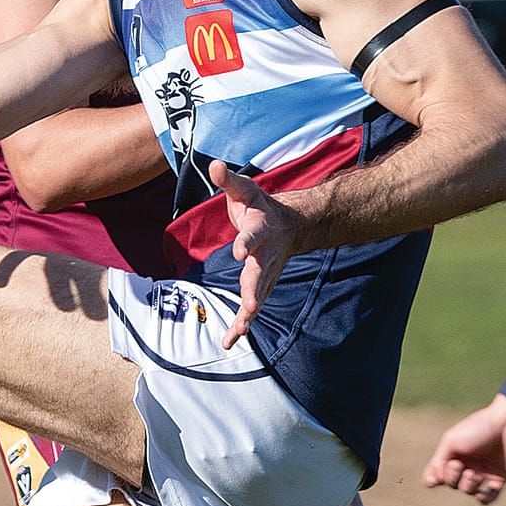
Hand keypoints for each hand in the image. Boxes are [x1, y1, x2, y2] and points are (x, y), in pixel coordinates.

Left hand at [211, 161, 301, 348]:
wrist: (291, 225)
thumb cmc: (260, 206)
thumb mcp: (245, 190)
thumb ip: (229, 180)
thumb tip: (214, 165)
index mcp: (260, 230)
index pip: (252, 237)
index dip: (245, 243)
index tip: (237, 251)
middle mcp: (265, 255)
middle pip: (258, 275)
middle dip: (253, 291)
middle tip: (249, 307)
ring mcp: (265, 273)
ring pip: (257, 296)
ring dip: (247, 315)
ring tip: (238, 332)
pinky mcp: (260, 285)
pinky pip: (250, 307)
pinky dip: (241, 324)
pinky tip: (229, 341)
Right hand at [422, 395, 505, 502]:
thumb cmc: (478, 429)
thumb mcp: (451, 441)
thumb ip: (439, 461)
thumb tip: (436, 480)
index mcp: (453, 454)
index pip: (436, 473)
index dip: (432, 479)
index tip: (436, 479)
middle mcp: (467, 464)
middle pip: (451, 483)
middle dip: (452, 478)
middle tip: (460, 465)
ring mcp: (483, 472)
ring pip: (468, 491)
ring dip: (468, 486)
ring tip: (475, 475)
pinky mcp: (500, 478)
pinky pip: (490, 497)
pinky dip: (484, 499)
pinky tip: (482, 494)